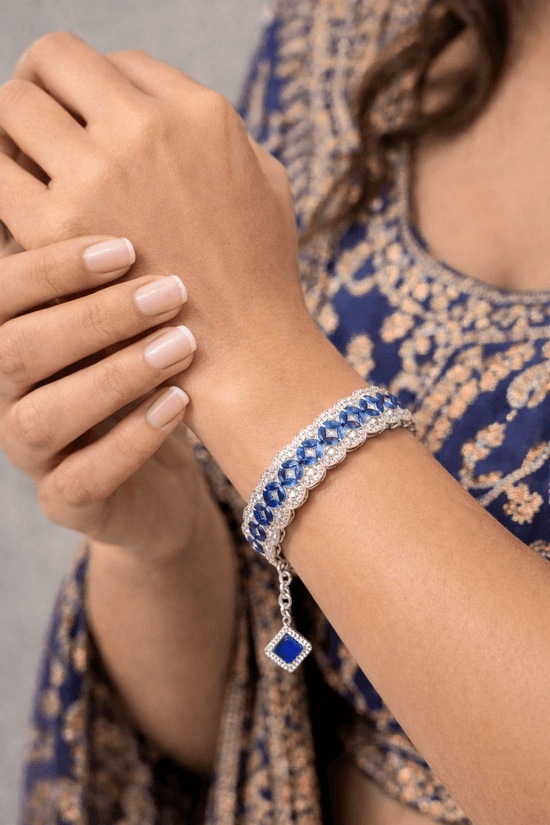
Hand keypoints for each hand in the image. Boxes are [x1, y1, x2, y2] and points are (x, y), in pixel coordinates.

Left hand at [0, 34, 311, 419]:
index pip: (120, 61)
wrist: (244, 352)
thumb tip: (173, 114)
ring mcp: (100, 173)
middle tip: (42, 123)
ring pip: (12, 102)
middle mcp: (148, 127)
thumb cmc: (259, 274)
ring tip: (22, 158)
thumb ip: (221, 136)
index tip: (92, 121)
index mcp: (202, 113)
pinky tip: (18, 201)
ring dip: (12, 126)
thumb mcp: (266, 183)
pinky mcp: (59, 226)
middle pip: (55, 59)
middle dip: (44, 85)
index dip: (99, 88)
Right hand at [0, 234, 204, 558]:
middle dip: (95, 317)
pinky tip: (179, 404)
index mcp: (12, 340)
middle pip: (16, 350)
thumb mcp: (124, 324)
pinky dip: (131, 440)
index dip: (55, 268)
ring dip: (115, 375)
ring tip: (181, 345)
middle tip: (170, 292)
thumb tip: (128, 185)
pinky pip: (84, 478)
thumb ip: (115, 276)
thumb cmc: (140, 381)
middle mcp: (6, 395)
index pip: (2, 294)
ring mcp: (33, 455)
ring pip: (43, 416)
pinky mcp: (68, 503)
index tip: (127, 248)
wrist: (161, 477)